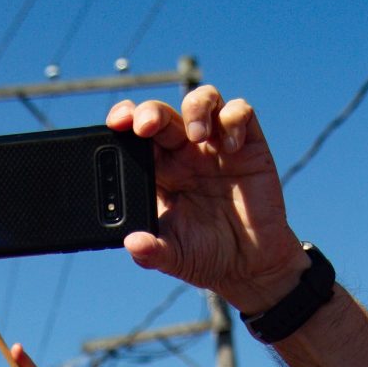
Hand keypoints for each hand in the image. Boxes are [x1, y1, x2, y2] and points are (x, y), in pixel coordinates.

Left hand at [105, 87, 308, 312]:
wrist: (251, 266)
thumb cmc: (207, 257)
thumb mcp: (175, 258)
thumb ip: (152, 252)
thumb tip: (131, 243)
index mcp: (161, 173)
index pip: (136, 135)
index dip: (126, 119)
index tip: (116, 124)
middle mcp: (186, 153)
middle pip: (164, 113)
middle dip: (151, 111)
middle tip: (146, 126)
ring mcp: (217, 146)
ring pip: (202, 99)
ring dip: (195, 107)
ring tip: (197, 135)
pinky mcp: (250, 146)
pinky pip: (241, 112)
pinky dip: (234, 120)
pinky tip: (231, 148)